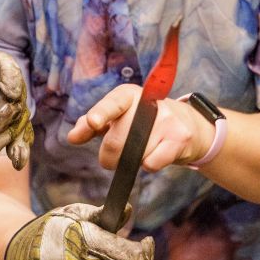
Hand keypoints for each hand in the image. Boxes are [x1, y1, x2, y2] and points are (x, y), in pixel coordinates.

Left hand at [0, 50, 32, 188]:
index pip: (5, 65)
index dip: (12, 78)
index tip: (11, 94)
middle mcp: (0, 86)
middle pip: (15, 95)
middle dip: (8, 113)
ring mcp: (6, 109)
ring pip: (17, 120)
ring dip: (6, 137)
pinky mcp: (7, 130)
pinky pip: (18, 139)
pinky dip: (19, 151)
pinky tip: (18, 162)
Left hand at [68, 87, 212, 171]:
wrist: (187, 125)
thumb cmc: (144, 121)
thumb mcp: (117, 117)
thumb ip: (92, 126)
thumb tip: (72, 137)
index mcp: (128, 94)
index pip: (113, 103)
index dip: (101, 113)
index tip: (94, 122)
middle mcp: (148, 103)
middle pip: (117, 140)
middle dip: (109, 157)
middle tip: (113, 158)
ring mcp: (166, 119)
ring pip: (134, 155)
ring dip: (131, 161)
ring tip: (142, 149)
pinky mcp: (180, 137)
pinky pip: (152, 163)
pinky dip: (149, 165)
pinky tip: (155, 154)